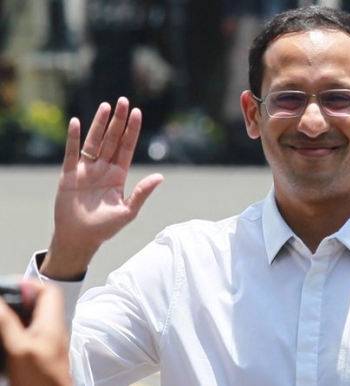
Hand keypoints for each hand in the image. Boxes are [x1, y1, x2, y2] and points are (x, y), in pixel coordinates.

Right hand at [0, 281, 71, 385]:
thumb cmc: (39, 377)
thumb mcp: (18, 348)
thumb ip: (7, 323)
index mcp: (52, 322)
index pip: (49, 291)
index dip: (29, 284)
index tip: (7, 286)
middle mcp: (54, 327)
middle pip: (41, 301)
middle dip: (19, 298)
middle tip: (1, 301)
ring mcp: (49, 339)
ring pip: (35, 316)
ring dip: (17, 312)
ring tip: (1, 315)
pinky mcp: (42, 350)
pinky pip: (31, 329)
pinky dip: (18, 326)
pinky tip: (5, 332)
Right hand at [41, 97, 163, 279]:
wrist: (79, 238)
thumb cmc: (105, 228)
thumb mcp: (128, 211)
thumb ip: (142, 193)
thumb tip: (161, 177)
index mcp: (118, 175)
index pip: (126, 147)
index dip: (131, 130)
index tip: (137, 112)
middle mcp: (103, 169)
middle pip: (111, 139)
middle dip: (117, 121)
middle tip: (123, 101)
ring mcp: (86, 170)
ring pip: (93, 142)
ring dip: (99, 124)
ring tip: (106, 106)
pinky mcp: (69, 175)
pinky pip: (71, 153)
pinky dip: (74, 139)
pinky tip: (77, 123)